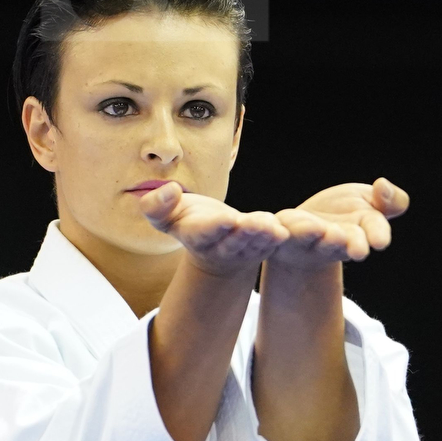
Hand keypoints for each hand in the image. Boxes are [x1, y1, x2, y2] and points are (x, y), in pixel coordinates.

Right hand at [137, 182, 287, 277]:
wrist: (211, 242)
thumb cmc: (186, 221)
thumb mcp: (165, 216)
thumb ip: (156, 206)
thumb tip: (170, 189)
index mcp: (196, 236)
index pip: (204, 232)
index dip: (215, 227)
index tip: (227, 219)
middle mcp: (220, 248)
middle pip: (234, 243)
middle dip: (245, 234)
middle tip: (258, 224)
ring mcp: (242, 251)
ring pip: (254, 245)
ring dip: (265, 238)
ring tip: (274, 228)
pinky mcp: (260, 249)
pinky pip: (270, 244)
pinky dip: (277, 238)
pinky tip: (285, 231)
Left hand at [270, 178, 408, 271]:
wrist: (309, 227)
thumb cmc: (346, 215)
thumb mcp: (372, 202)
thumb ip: (389, 200)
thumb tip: (383, 185)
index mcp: (360, 233)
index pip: (372, 232)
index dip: (376, 235)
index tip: (380, 241)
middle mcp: (333, 242)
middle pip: (338, 243)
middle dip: (343, 242)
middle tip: (349, 244)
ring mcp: (306, 240)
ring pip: (307, 237)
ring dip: (312, 233)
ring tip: (320, 229)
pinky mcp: (282, 233)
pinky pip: (279, 231)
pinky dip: (281, 228)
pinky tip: (283, 224)